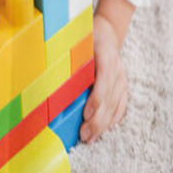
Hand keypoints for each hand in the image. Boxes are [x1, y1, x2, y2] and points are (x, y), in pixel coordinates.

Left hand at [80, 12, 127, 142]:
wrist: (108, 33)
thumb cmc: (87, 39)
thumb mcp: (78, 44)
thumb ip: (69, 59)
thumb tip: (48, 76)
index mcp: (105, 55)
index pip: (104, 81)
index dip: (96, 99)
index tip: (86, 114)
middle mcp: (117, 69)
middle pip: (110, 98)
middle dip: (98, 120)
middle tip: (84, 135)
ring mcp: (123, 79)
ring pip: (116, 105)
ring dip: (104, 124)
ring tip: (91, 139)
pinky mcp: (124, 86)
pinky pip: (121, 106)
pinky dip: (113, 120)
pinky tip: (104, 131)